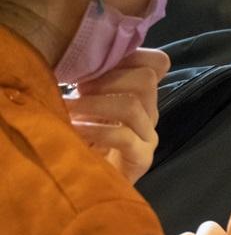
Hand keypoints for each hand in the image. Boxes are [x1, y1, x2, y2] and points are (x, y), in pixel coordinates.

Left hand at [64, 48, 168, 183]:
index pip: (157, 63)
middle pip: (146, 78)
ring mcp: (149, 136)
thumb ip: (93, 79)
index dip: (130, 54)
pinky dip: (95, 129)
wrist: (86, 181)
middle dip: (106, 78)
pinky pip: (124, 136)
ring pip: (134, 104)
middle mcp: (150, 112)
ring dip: (95, 103)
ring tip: (69, 108)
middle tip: (77, 87)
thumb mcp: (86, 100)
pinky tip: (74, 128)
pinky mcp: (141, 158)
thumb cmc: (81, 136)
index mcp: (141, 94)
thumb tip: (79, 55)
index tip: (95, 61)